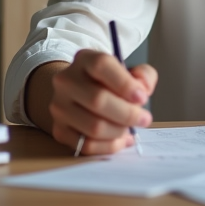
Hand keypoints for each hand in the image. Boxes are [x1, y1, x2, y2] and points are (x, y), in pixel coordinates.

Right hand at [39, 50, 157, 155]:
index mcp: (85, 59)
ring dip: (120, 131)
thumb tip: (142, 90)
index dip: (124, 83)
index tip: (142, 97)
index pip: (101, 65)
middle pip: (97, 99)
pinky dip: (109, 146)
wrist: (79, 95)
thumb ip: (143, 75)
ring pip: (94, 126)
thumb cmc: (109, 83)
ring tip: (130, 128)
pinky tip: (120, 139)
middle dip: (128, 114)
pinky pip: (87, 145)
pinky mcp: (59, 130)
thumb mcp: (128, 71)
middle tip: (145, 119)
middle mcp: (66, 80)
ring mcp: (59, 106)